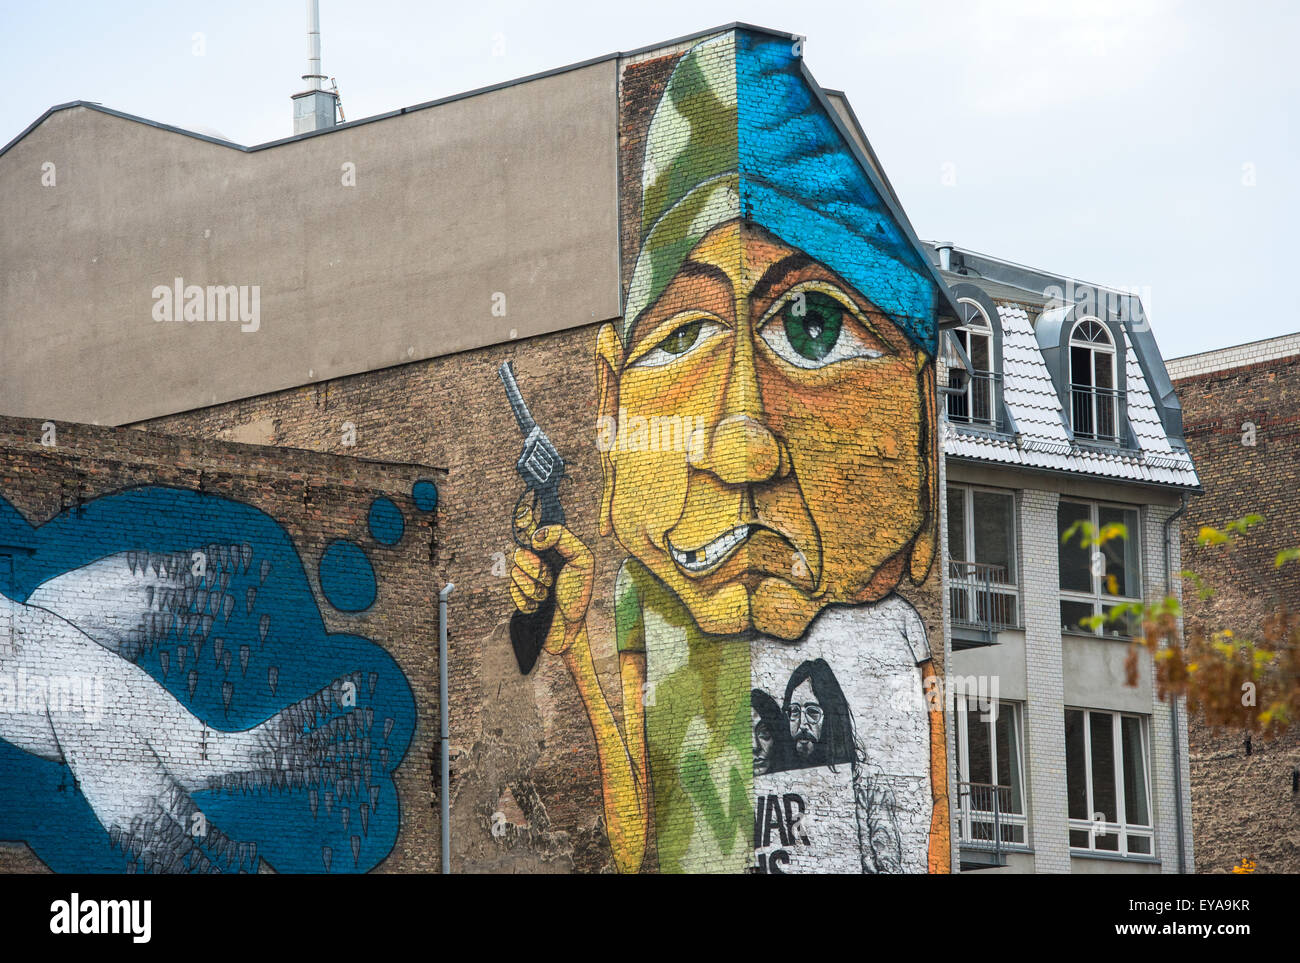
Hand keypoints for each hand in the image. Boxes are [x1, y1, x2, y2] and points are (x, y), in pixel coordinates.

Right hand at [509, 504, 594, 653]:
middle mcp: (535, 562)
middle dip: (535, 569)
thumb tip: (535, 537)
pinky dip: (527, 602)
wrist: (572, 627)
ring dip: (533, 588)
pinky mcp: (518, 597)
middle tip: (550, 580)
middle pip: (519, 553)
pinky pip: (512, 593)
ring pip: (514, 573)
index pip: (529, 530)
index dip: (525, 527)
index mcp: (549, 549)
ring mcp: (525, 579)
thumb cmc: (579, 592)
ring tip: (547, 595)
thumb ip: (563, 539)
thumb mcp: (582, 560)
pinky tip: (538, 606)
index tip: (535, 543)